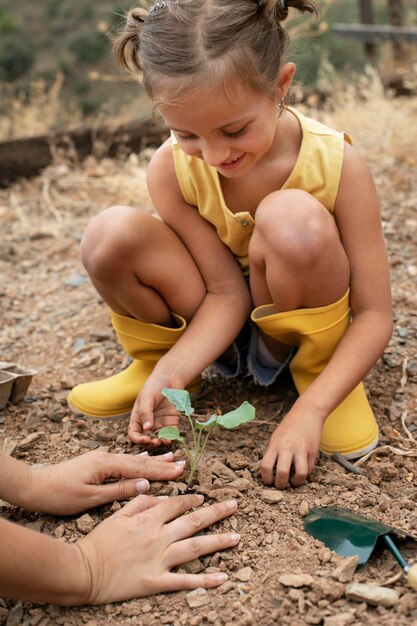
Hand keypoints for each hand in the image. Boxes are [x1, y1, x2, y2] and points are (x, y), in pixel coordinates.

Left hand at [27, 450, 185, 514]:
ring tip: (171, 456)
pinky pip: (123, 461)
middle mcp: (106, 457)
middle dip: (162, 463)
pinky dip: (137, 461)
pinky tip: (145, 459)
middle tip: (182, 463)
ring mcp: (101, 458)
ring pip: (132, 460)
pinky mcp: (96, 463)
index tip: (180, 471)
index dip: (162, 470)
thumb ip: (120, 490)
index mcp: (107, 464)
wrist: (35, 487)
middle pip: (139, 461)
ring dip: (152, 461)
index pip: (140, 467)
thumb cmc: (60, 495)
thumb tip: (146, 485)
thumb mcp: (91, 497)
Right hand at [75, 494, 239, 603]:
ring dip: (218, 541)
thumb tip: (160, 495)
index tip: (203, 498)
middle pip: (193, 521)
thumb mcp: (117, 514)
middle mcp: (158, 536)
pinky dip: (205, 579)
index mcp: (148, 518)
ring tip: (237, 537)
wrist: (83, 570)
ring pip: (195, 547)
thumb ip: (140, 501)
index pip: (176, 504)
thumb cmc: (99, 541)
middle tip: (234, 505)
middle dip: (216, 512)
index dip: (192, 499)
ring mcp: (159, 559)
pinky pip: (184, 580)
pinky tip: (222, 577)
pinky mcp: (156, 581)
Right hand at [128, 374, 181, 446]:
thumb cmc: (154, 385)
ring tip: (164, 442)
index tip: (145, 440)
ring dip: (161, 443)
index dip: (138, 439)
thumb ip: (146, 413)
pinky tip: (172, 438)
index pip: (134, 433)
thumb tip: (147, 429)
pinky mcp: (172, 422)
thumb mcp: (147, 397)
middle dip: (150, 443)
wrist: (170, 378)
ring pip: (159, 438)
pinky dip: (171, 438)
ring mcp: (160, 423)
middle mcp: (148, 423)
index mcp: (138, 418)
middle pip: (147, 439)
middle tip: (155, 442)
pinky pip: (171, 434)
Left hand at [260, 400, 322, 488]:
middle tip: (281, 485)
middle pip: (282, 473)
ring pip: (299, 474)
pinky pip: (309, 469)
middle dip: (281, 485)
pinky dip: (305, 473)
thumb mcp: (276, 438)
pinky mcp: (313, 451)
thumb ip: (273, 453)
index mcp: (275, 445)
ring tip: (294, 482)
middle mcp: (287, 448)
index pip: (265, 466)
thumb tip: (268, 472)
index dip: (266, 479)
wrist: (307, 413)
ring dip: (296, 483)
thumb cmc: (289, 427)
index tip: (269, 482)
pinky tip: (302, 470)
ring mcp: (301, 450)